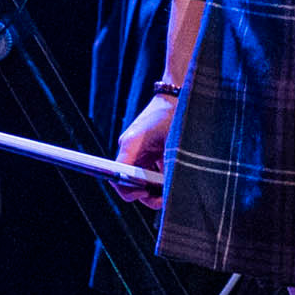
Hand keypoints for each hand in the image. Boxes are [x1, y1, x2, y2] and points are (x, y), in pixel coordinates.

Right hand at [112, 93, 175, 209]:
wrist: (175, 96)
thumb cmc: (173, 116)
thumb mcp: (172, 143)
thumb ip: (167, 166)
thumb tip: (168, 188)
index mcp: (130, 145)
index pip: (118, 175)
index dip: (128, 190)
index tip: (145, 193)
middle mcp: (129, 149)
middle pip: (129, 182)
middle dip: (145, 194)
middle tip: (164, 198)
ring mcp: (137, 150)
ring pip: (140, 179)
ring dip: (154, 187)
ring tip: (171, 188)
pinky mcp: (146, 151)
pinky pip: (148, 171)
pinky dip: (159, 178)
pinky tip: (171, 176)